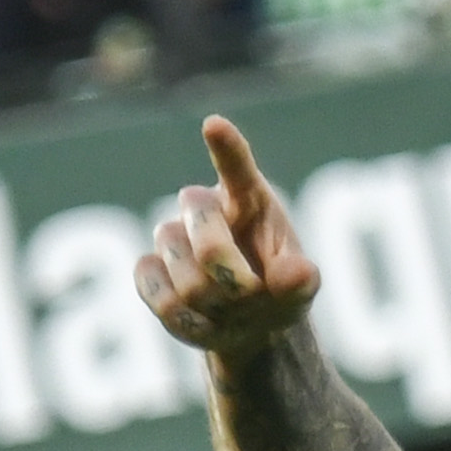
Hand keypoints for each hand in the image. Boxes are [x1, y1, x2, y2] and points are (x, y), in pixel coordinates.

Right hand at [136, 116, 318, 354]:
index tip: (216, 126)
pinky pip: (160, 297)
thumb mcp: (301, 287)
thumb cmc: (279, 290)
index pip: (237, 169)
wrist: (250, 324)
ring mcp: (171, 237)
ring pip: (186, 280)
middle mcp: (203, 209)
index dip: (226, 149)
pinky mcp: (149, 269)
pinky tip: (206, 319)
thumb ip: (302, 279)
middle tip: (253, 295)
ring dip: (216, 307)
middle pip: (208, 242)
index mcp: (248, 200)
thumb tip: (297, 272)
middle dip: (234, 279)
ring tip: (234, 309)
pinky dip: (190, 322)